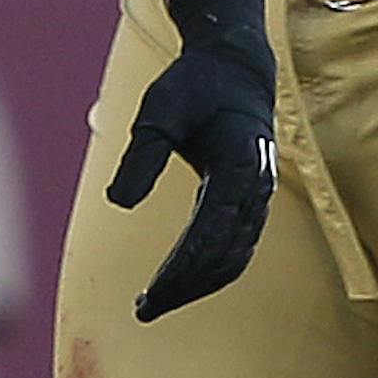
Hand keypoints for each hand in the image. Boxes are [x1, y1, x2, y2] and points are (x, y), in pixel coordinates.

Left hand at [106, 0, 276, 322]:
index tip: (151, 292)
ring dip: (198, 286)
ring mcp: (260, 196)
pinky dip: (212, 272)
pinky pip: (238, 248)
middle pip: (225, 254)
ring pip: (235, 258)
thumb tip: (118, 203)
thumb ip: (141, 155)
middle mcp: (257, 185)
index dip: (182, 266)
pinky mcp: (253, 201)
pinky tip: (181, 284)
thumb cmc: (193, 86)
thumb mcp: (159, 109)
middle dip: (185, 287)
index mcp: (238, 160)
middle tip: (144, 309)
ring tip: (155, 303)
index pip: (210, 229)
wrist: (235, 67)